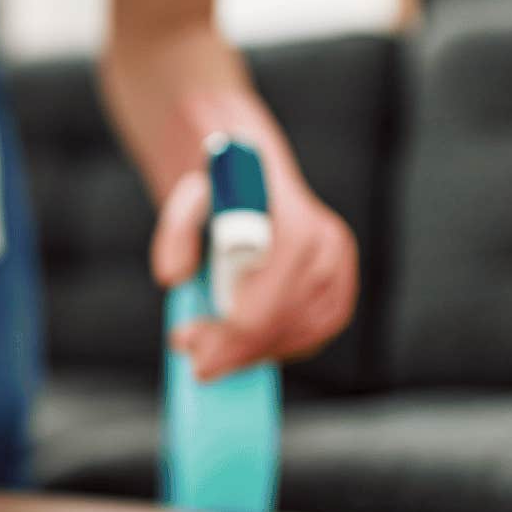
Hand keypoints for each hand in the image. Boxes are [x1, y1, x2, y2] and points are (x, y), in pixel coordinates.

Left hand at [100, 27, 357, 379]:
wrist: (239, 148)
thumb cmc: (211, 170)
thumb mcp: (186, 190)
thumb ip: (176, 229)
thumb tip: (173, 277)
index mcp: (295, 224)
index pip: (271, 303)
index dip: (233, 337)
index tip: (193, 351)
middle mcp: (326, 244)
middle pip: (287, 324)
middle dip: (240, 351)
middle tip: (196, 363)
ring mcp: (337, 262)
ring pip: (306, 332)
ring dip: (260, 352)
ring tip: (215, 353)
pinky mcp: (338, 278)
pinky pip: (317, 327)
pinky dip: (283, 344)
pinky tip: (249, 346)